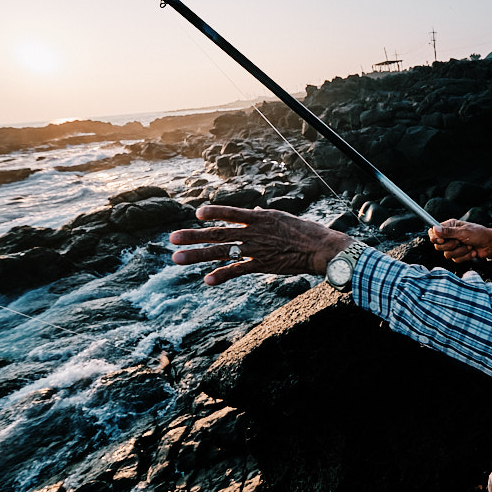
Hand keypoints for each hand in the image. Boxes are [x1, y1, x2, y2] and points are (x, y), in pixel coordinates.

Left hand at [169, 205, 352, 285]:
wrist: (320, 247)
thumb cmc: (304, 231)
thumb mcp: (282, 217)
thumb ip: (263, 216)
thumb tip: (251, 212)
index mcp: (259, 218)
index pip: (230, 213)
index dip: (213, 213)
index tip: (197, 214)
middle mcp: (254, 232)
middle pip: (218, 234)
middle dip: (193, 236)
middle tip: (171, 238)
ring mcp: (256, 249)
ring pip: (222, 252)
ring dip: (197, 255)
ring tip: (177, 258)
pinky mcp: (263, 264)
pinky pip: (239, 270)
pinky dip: (223, 274)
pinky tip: (207, 280)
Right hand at [428, 219, 491, 262]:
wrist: (491, 244)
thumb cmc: (479, 234)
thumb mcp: (463, 232)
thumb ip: (448, 232)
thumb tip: (434, 229)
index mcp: (449, 227)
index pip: (433, 232)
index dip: (435, 238)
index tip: (441, 240)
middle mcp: (450, 236)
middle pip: (439, 246)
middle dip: (451, 246)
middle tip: (459, 241)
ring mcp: (454, 246)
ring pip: (447, 254)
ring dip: (460, 251)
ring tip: (470, 246)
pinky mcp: (458, 254)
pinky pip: (455, 260)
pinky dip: (465, 256)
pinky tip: (472, 251)